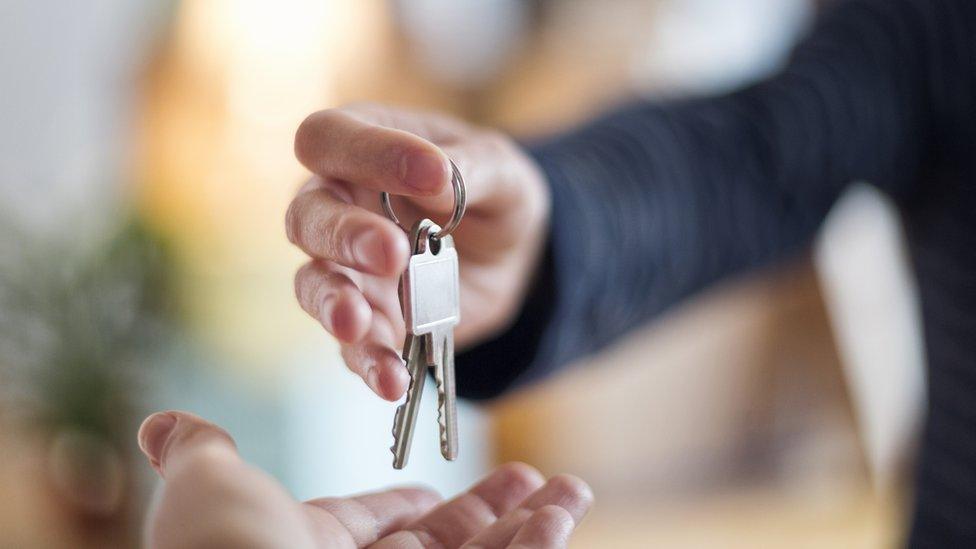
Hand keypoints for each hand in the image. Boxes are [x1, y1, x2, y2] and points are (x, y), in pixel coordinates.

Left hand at [139, 411, 591, 547]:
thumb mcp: (209, 490)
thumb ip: (203, 454)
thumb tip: (162, 425)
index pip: (375, 527)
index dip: (411, 506)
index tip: (437, 489)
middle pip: (444, 543)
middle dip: (492, 507)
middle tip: (532, 475)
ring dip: (532, 523)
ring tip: (572, 489)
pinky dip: (535, 545)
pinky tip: (563, 514)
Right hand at [287, 104, 549, 400]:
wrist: (512, 258)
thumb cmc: (494, 194)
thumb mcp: (502, 172)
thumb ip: (470, 169)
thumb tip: (436, 177)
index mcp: (362, 147)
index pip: (329, 138)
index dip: (367, 153)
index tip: (431, 174)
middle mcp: (338, 205)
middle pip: (307, 215)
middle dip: (344, 235)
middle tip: (391, 253)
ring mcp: (343, 269)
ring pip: (312, 283)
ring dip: (334, 303)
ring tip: (358, 323)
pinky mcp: (364, 323)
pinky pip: (350, 346)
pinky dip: (369, 363)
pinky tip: (391, 381)